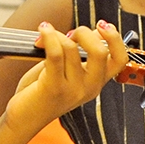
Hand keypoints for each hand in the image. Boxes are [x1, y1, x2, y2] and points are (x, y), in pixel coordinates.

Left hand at [7, 21, 127, 137]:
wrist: (24, 118)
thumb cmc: (42, 91)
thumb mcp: (67, 71)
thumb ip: (81, 53)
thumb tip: (94, 31)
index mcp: (96, 82)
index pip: (120, 59)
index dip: (115, 38)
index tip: (102, 25)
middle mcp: (89, 87)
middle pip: (101, 51)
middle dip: (85, 33)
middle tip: (70, 34)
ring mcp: (73, 90)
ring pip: (71, 49)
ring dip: (57, 35)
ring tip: (45, 35)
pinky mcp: (54, 88)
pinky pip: (55, 54)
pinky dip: (49, 37)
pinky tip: (43, 31)